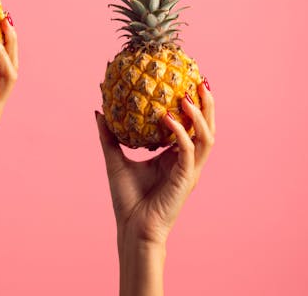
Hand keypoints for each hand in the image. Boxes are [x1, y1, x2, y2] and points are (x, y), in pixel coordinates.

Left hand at [96, 80, 215, 247]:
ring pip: (206, 137)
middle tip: (200, 80)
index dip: (194, 105)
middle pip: (207, 128)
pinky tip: (168, 117)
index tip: (188, 80)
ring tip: (187, 95)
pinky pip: (189, 151)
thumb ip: (109, 136)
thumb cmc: (126, 199)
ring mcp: (189, 170)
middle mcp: (187, 162)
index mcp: (175, 157)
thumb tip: (99, 111)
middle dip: (207, 104)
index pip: (191, 126)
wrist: (131, 228)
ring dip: (199, 115)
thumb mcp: (114, 159)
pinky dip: (180, 132)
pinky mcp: (186, 179)